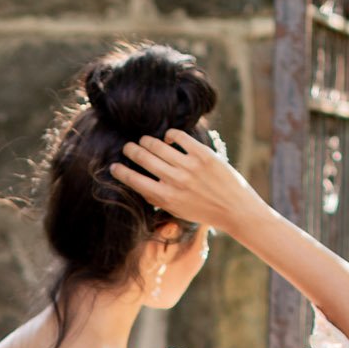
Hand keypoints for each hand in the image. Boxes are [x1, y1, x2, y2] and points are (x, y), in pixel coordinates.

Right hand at [110, 129, 257, 234]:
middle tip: (127, 148)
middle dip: (131, 150)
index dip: (121, 171)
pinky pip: (179, 137)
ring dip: (147, 141)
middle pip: (143, 158)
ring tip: (144, 141)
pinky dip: (170, 135)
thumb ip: (158, 198)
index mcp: (166, 197)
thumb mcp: (176, 210)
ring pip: (158, 145)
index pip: (134, 180)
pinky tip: (168, 138)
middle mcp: (175, 181)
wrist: (235, 209)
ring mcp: (189, 166)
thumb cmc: (204, 212)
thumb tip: (138, 183)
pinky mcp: (203, 154)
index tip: (114, 166)